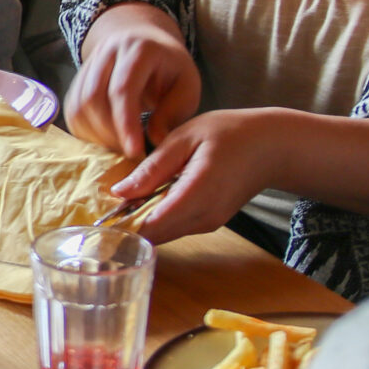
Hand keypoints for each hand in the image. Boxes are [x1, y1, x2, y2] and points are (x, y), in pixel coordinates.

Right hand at [64, 3, 198, 155]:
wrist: (148, 44)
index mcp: (140, 49)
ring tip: (118, 147)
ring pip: (78, 104)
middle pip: (94, 97)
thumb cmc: (171, 70)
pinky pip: (72, 109)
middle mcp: (108, 50)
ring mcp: (90, 63)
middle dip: (109, 132)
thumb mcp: (187, 88)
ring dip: (95, 134)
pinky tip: (105, 140)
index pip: (123, 89)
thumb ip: (172, 113)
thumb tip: (154, 140)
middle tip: (128, 152)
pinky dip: (84, 130)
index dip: (125, 124)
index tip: (134, 151)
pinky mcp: (78, 78)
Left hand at [115, 109, 303, 244]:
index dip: (123, 227)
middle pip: (155, 236)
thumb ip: (153, 167)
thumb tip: (119, 193)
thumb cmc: (230, 133)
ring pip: (164, 235)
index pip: (153, 225)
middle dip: (126, 228)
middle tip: (99, 214)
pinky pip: (176, 228)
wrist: (271, 147)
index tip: (97, 221)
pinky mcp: (210, 223)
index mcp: (198, 192)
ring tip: (118, 205)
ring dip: (141, 224)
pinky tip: (145, 201)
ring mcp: (209, 223)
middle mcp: (205, 216)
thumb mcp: (186, 138)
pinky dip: (157, 220)